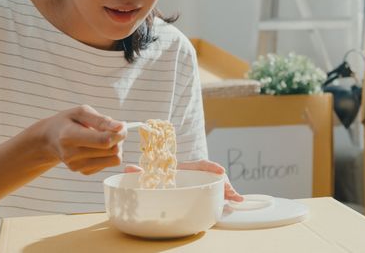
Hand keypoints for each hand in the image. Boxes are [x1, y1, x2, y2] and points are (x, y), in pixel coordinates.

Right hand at [40, 104, 125, 174]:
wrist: (50, 139)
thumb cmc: (68, 121)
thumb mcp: (81, 112)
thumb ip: (101, 120)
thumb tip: (120, 127)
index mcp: (69, 136)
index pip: (104, 141)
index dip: (119, 133)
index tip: (121, 125)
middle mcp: (72, 155)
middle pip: (112, 151)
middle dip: (119, 139)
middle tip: (113, 129)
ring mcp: (77, 166)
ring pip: (114, 160)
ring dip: (116, 147)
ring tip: (106, 137)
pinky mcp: (83, 172)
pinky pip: (109, 164)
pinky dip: (108, 155)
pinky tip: (98, 146)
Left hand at [124, 159, 243, 201]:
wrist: (165, 177)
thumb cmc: (160, 175)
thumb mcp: (151, 174)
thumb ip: (140, 173)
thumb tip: (127, 169)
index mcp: (185, 168)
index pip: (200, 164)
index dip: (210, 166)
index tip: (220, 170)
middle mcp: (196, 175)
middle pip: (213, 175)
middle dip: (223, 182)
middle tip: (231, 191)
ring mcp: (202, 182)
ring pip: (217, 184)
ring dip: (227, 189)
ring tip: (236, 197)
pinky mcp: (204, 190)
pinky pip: (217, 191)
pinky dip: (228, 195)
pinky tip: (237, 200)